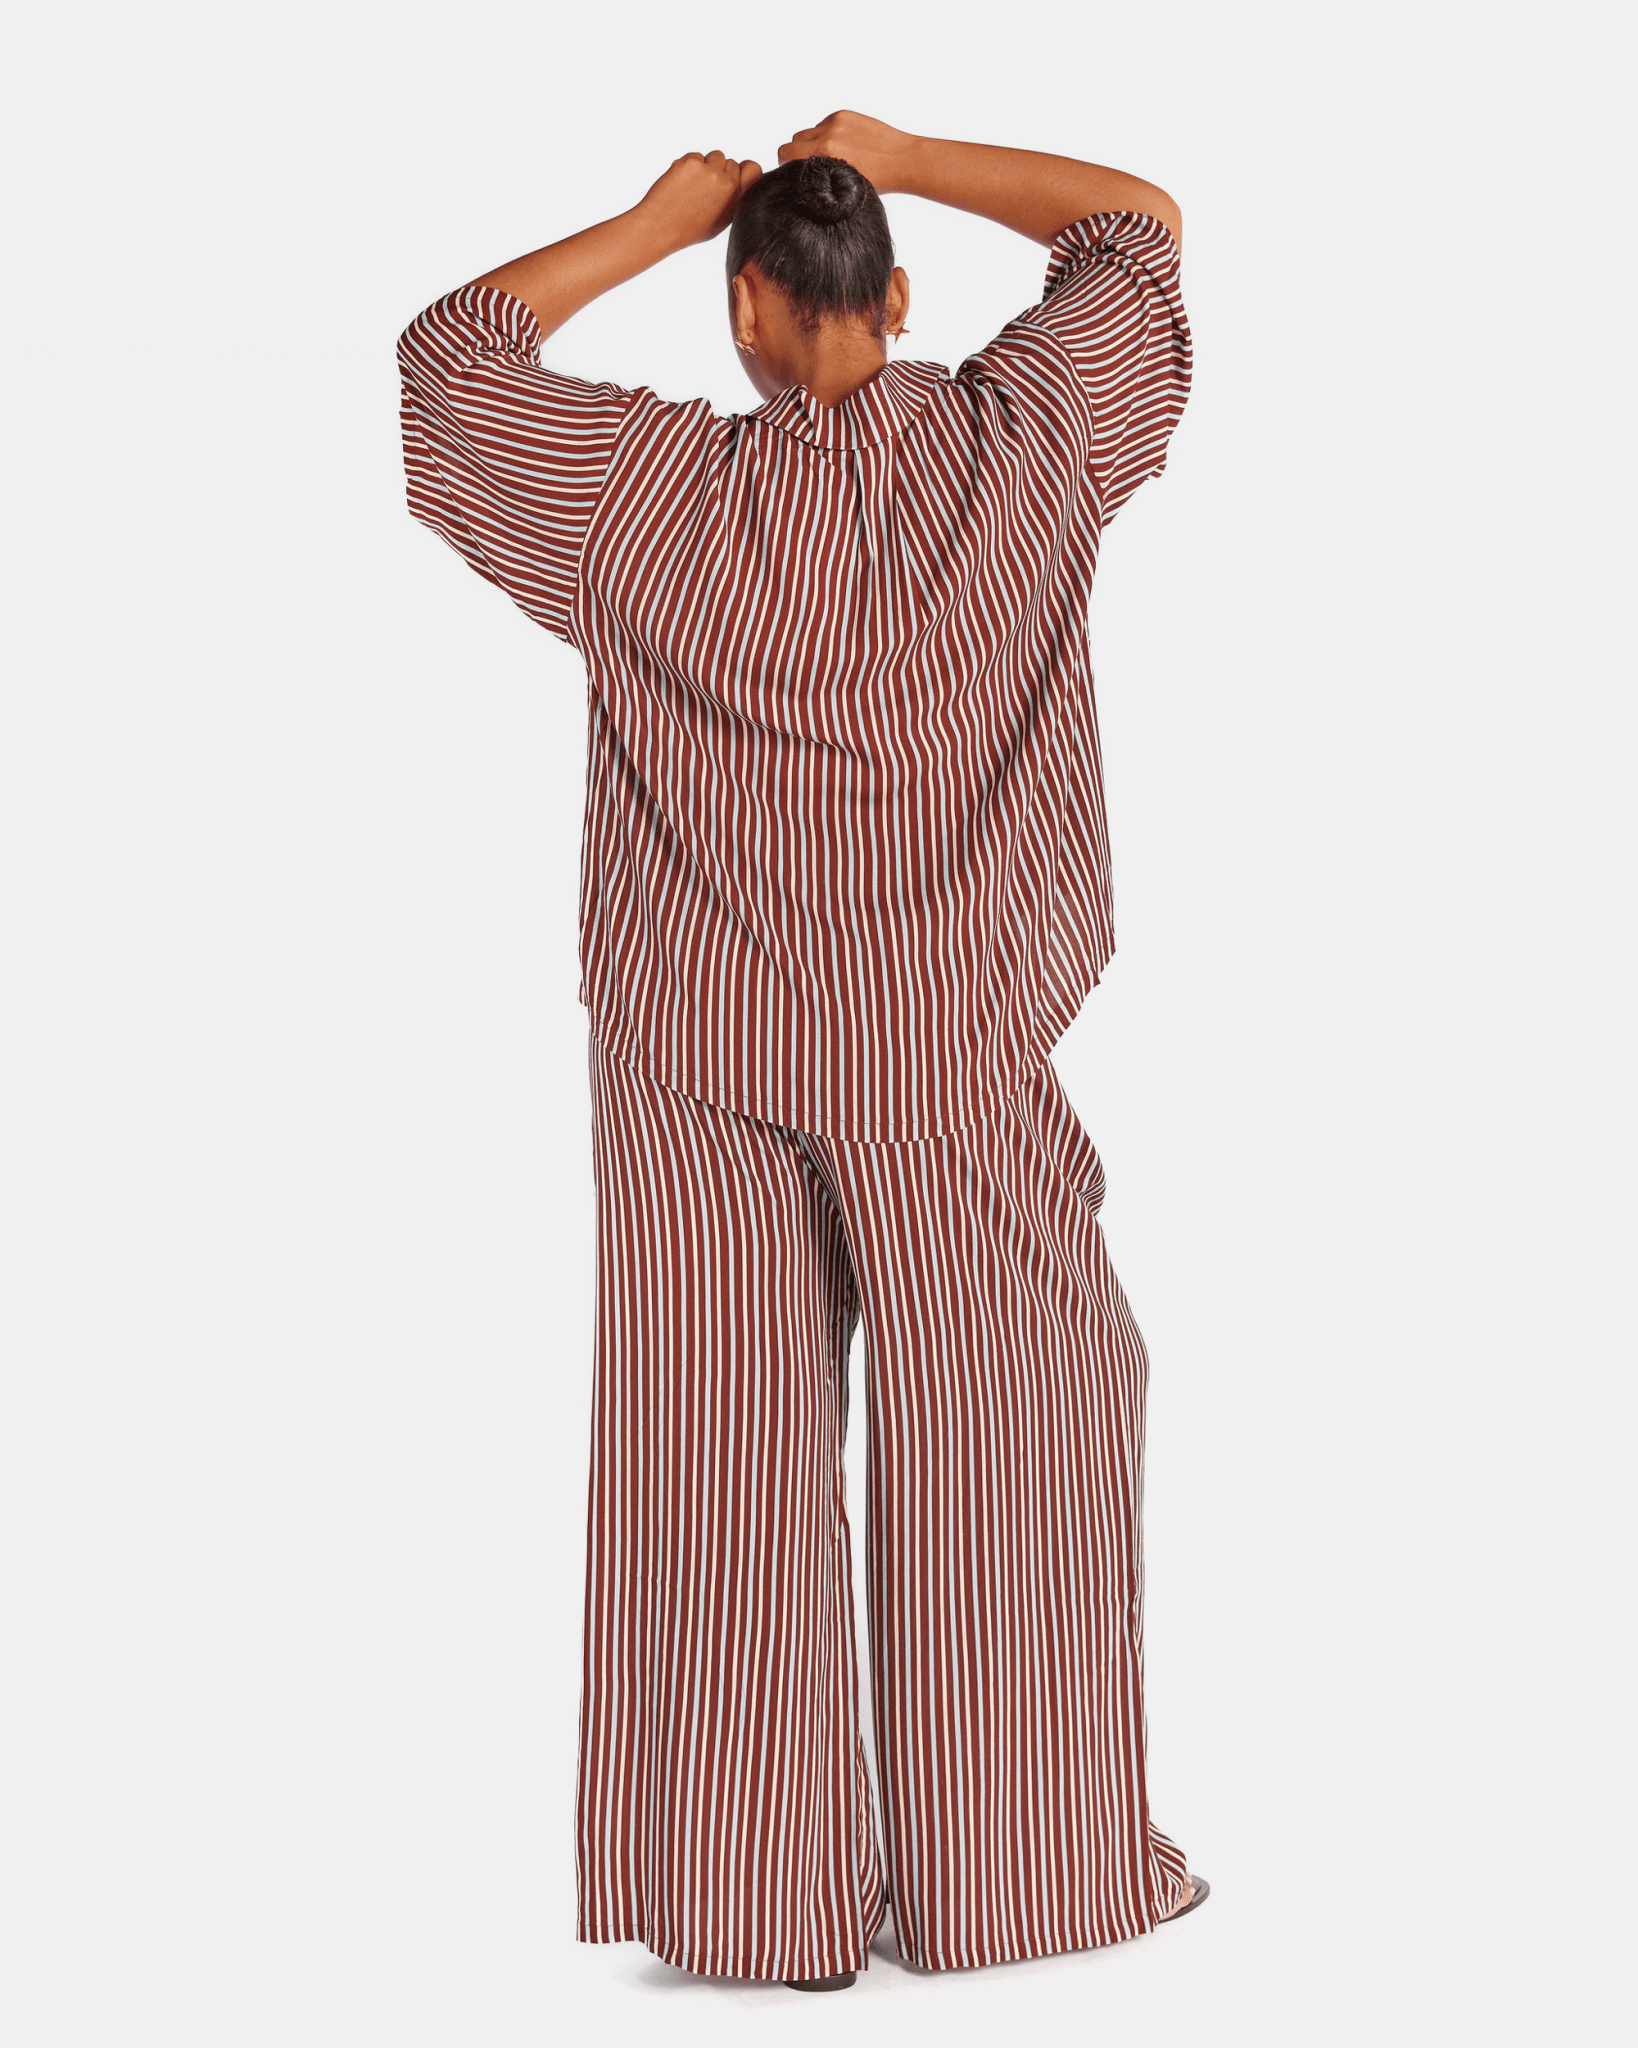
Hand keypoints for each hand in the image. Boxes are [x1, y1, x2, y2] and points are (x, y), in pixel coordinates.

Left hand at [639, 150, 762, 249]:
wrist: (661, 227)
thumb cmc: (688, 228)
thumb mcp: (720, 221)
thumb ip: (733, 199)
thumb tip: (738, 180)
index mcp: (736, 199)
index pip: (753, 168)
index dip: (742, 169)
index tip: (732, 175)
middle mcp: (727, 184)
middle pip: (729, 161)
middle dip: (718, 170)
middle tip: (703, 188)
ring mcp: (710, 172)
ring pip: (714, 155)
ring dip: (705, 165)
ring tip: (692, 186)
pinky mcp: (693, 163)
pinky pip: (696, 156)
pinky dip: (688, 165)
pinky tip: (681, 182)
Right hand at [777, 111, 918, 192]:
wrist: (904, 160)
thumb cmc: (878, 180)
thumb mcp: (843, 185)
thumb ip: (820, 175)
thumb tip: (804, 173)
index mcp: (825, 152)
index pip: (786, 151)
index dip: (786, 163)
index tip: (795, 171)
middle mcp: (828, 134)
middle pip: (795, 139)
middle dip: (798, 152)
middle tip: (812, 165)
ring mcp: (836, 121)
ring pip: (810, 131)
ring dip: (814, 142)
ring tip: (832, 156)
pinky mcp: (845, 114)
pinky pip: (825, 123)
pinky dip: (828, 133)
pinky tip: (845, 145)